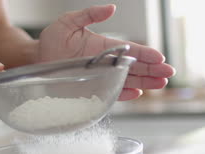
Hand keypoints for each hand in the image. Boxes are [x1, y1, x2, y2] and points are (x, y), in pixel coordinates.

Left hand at [37, 5, 174, 100]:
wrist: (37, 59)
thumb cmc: (52, 40)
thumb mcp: (69, 22)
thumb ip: (90, 15)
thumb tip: (111, 8)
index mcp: (104, 46)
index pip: (130, 50)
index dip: (146, 54)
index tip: (160, 58)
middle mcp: (106, 62)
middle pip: (134, 67)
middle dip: (152, 70)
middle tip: (168, 74)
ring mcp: (100, 77)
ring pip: (127, 80)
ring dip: (145, 82)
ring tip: (160, 84)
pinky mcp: (91, 89)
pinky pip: (111, 93)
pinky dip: (124, 94)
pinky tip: (137, 93)